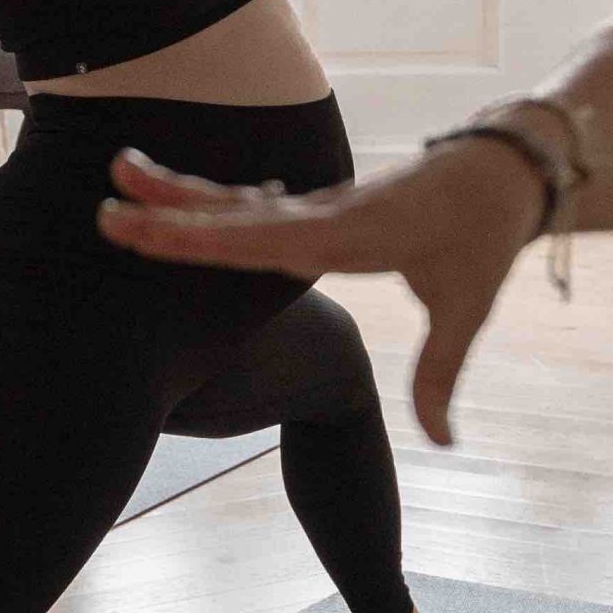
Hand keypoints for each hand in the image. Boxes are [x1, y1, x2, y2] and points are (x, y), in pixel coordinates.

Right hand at [99, 140, 546, 444]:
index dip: (203, 237)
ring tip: (121, 168)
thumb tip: (441, 443)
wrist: (505, 170)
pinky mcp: (319, 205)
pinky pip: (254, 202)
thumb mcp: (469, 306)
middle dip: (170, 214)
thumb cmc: (485, 237)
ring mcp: (318, 205)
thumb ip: (440, 373)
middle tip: (107, 205)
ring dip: (178, 191)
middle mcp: (323, 214)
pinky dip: (211, 199)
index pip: (262, 239)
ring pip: (235, 201)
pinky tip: (175, 193)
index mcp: (350, 235)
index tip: (150, 231)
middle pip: (234, 216)